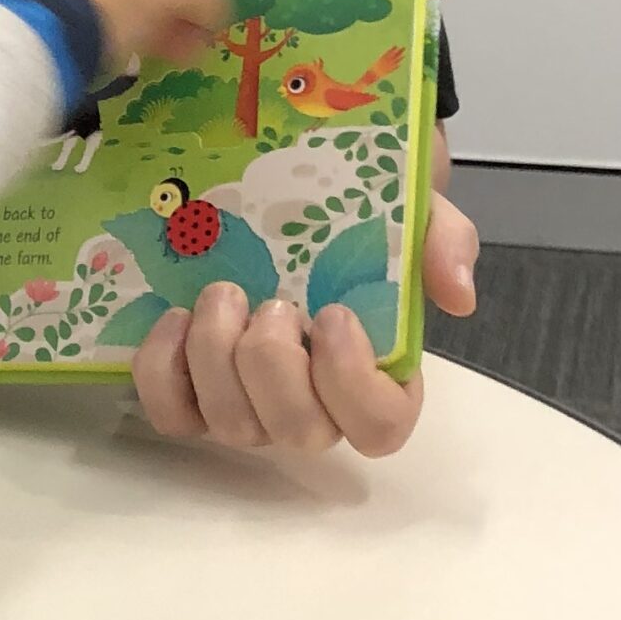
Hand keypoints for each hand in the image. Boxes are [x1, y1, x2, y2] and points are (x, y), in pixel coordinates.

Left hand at [134, 136, 480, 455]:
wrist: (268, 186)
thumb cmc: (349, 214)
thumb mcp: (410, 209)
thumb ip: (443, 241)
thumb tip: (456, 295)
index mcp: (373, 372)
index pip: (380, 428)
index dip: (354, 384)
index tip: (334, 316)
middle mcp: (310, 402)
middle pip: (300, 433)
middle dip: (275, 366)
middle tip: (268, 302)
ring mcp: (246, 403)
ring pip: (233, 427)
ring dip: (218, 359)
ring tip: (219, 293)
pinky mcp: (186, 392)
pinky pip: (172, 414)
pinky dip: (164, 373)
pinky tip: (174, 320)